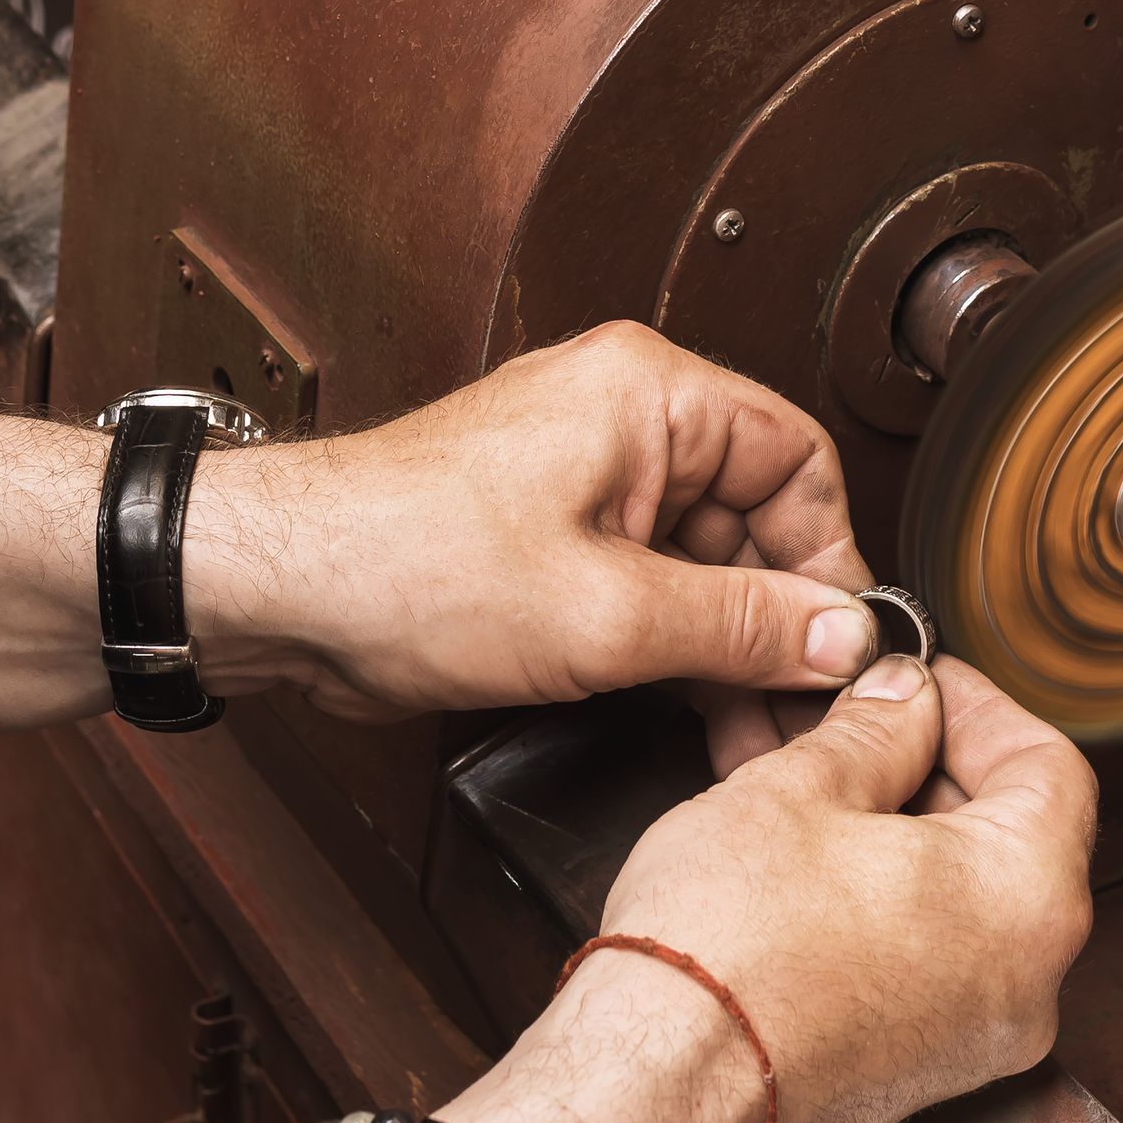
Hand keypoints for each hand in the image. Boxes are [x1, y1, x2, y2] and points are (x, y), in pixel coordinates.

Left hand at [187, 322, 879, 719]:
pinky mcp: (554, 531)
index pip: (796, 459)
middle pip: (753, 515)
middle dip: (780, 616)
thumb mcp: (607, 615)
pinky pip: (648, 579)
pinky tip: (702, 712)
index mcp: (649, 393)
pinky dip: (676, 643)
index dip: (831, 555)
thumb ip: (740, 625)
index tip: (844, 639)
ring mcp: (587, 476)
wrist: (278, 590)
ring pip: (702, 557)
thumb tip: (837, 635)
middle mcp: (624, 419)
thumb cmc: (403, 559)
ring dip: (730, 644)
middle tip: (803, 703)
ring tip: (756, 729)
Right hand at [598, 652, 1097, 1122]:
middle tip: (844, 709)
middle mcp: (1022, 984)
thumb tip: (902, 699)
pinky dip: (866, 881)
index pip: (1048, 766)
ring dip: (878, 812)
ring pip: (947, 888)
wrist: (655, 1090)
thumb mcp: (803, 787)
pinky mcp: (907, 1066)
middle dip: (913, 754)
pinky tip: (791, 831)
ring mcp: (967, 1036)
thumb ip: (875, 728)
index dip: (976, 703)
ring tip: (795, 758)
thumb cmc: (730, 952)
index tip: (915, 676)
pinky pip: (914, 944)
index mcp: (1028, 903)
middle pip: (1001, 829)